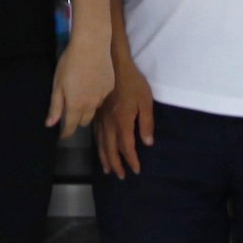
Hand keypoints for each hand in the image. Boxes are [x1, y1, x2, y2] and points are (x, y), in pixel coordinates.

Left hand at [48, 37, 113, 138]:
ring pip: (94, 109)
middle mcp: (91, 105)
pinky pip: (101, 98)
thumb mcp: (57, 85)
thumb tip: (50, 124)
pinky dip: (95, 96)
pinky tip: (91, 84)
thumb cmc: (70, 63)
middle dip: (77, 120)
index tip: (63, 135)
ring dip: (87, 108)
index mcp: (76, 105)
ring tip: (81, 95)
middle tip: (70, 111)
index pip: (71, 127)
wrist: (92, 45)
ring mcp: (102, 97)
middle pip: (84, 121)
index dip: (66, 133)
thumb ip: (55, 106)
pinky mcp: (110, 87)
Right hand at [97, 56, 156, 177]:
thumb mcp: (145, 102)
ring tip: (108, 170)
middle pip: (111, 149)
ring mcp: (100, 119)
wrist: (114, 65)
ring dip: (105, 158)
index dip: (132, 160)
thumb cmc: (133, 82)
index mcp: (122, 121)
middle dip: (116, 164)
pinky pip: (95, 134)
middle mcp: (109, 124)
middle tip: (121, 176)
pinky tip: (99, 150)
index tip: (136, 170)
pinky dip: (98, 146)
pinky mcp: (96, 113)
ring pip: (101, 144)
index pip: (126, 147)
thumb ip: (146, 123)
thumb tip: (147, 143)